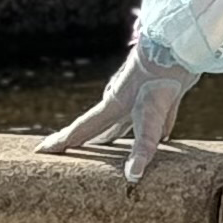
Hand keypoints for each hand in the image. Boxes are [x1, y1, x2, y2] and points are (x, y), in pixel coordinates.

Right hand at [37, 41, 192, 185]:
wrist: (182, 46)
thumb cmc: (162, 79)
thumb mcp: (152, 117)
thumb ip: (143, 148)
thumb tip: (133, 176)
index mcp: (113, 105)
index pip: (82, 128)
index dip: (62, 141)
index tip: (40, 150)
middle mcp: (124, 100)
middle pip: (100, 125)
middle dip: (85, 140)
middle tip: (69, 150)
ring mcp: (144, 94)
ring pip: (126, 119)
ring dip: (119, 133)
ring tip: (112, 145)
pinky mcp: (168, 92)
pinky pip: (160, 115)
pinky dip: (160, 126)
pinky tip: (165, 136)